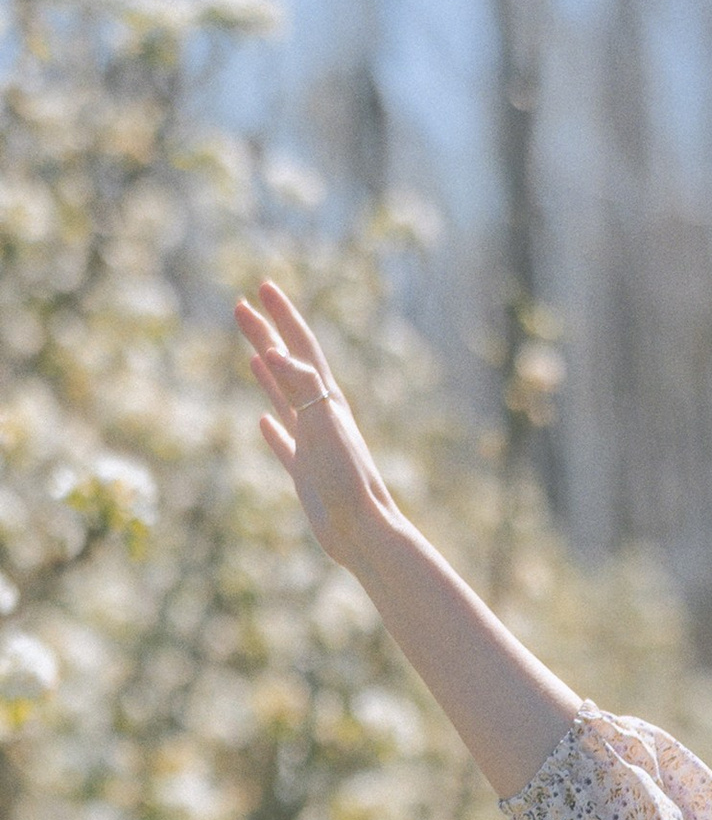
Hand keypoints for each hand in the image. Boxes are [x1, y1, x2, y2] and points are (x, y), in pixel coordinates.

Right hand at [234, 279, 396, 569]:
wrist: (364, 533)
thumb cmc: (348, 481)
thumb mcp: (324, 426)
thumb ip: (302, 387)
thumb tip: (273, 352)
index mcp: (327, 401)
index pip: (300, 347)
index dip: (282, 316)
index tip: (262, 286)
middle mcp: (322, 418)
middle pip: (288, 365)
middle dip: (266, 333)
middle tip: (240, 304)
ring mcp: (313, 445)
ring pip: (285, 400)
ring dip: (267, 373)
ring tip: (253, 353)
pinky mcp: (307, 475)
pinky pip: (286, 444)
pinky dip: (273, 429)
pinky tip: (263, 423)